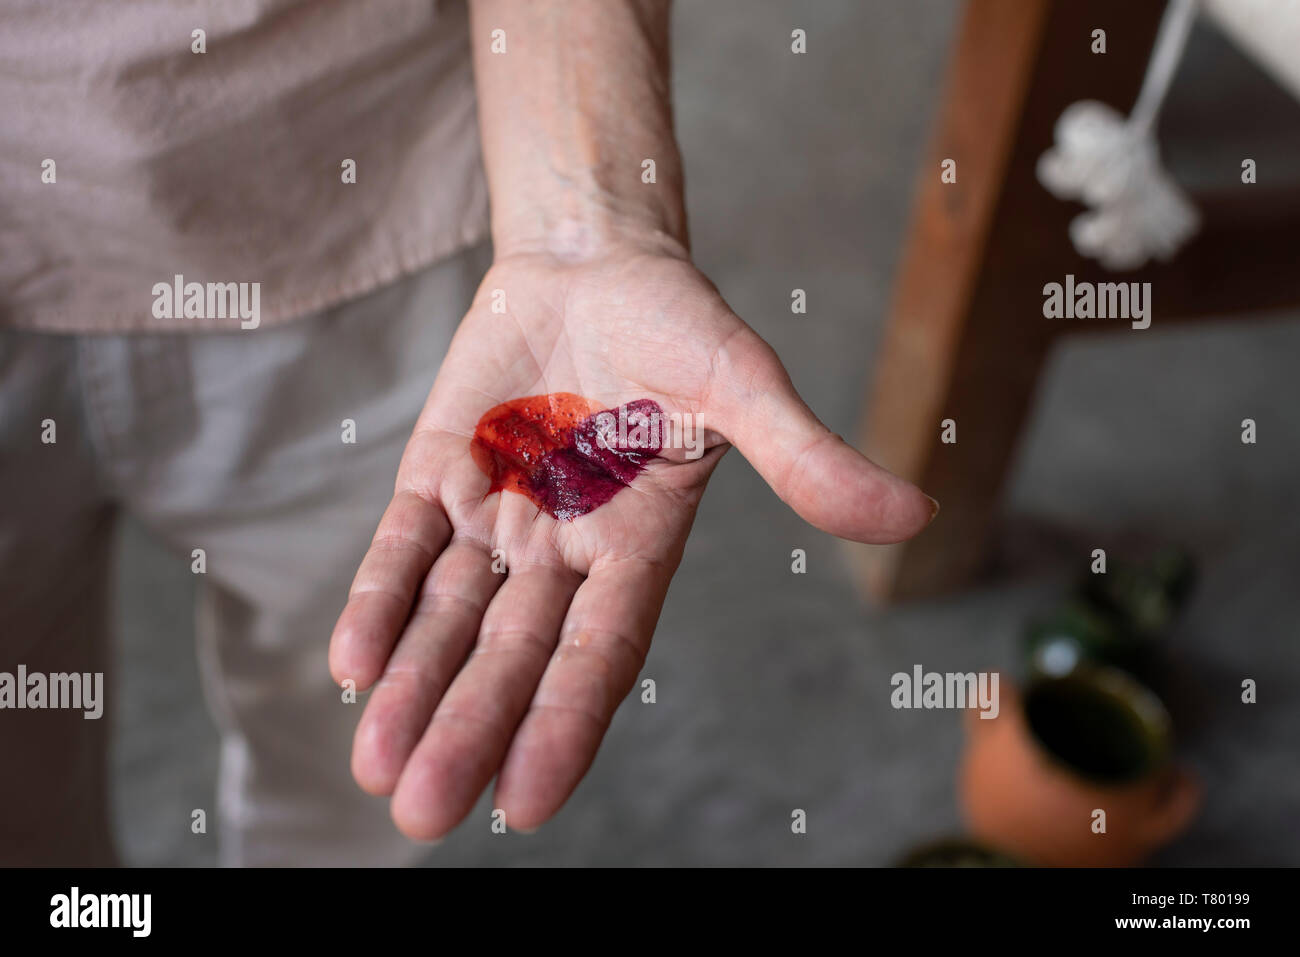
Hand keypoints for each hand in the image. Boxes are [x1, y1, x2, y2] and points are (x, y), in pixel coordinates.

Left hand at [328, 241, 936, 839]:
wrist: (593, 259)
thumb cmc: (677, 322)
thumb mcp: (743, 383)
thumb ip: (804, 455)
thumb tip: (912, 515)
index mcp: (635, 543)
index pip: (599, 651)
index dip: (564, 723)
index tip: (524, 804)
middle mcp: (561, 547)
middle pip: (509, 653)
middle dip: (466, 728)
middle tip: (421, 814)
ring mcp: (497, 513)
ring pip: (447, 615)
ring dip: (411, 687)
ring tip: (375, 766)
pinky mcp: (441, 470)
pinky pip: (403, 544)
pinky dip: (379, 597)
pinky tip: (352, 663)